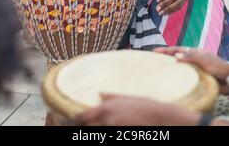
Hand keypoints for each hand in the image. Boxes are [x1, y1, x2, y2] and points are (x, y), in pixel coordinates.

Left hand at [74, 93, 199, 125]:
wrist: (158, 116)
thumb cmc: (143, 105)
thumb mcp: (125, 97)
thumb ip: (111, 96)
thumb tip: (100, 93)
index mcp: (105, 107)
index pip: (82, 117)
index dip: (74, 120)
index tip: (70, 121)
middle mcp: (105, 118)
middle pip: (85, 127)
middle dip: (80, 127)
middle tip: (74, 126)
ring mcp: (111, 129)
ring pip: (94, 133)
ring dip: (90, 131)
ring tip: (89, 129)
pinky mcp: (119, 135)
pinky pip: (105, 135)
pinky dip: (103, 133)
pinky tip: (106, 129)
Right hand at [154, 47, 228, 91]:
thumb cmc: (219, 67)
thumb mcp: (205, 60)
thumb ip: (191, 57)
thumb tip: (176, 56)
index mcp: (195, 52)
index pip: (177, 50)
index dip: (166, 50)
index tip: (154, 51)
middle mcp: (193, 60)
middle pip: (176, 57)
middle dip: (165, 58)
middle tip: (153, 60)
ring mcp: (195, 69)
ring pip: (179, 67)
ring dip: (170, 67)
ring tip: (159, 70)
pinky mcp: (198, 78)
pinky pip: (184, 77)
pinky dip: (177, 78)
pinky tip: (172, 81)